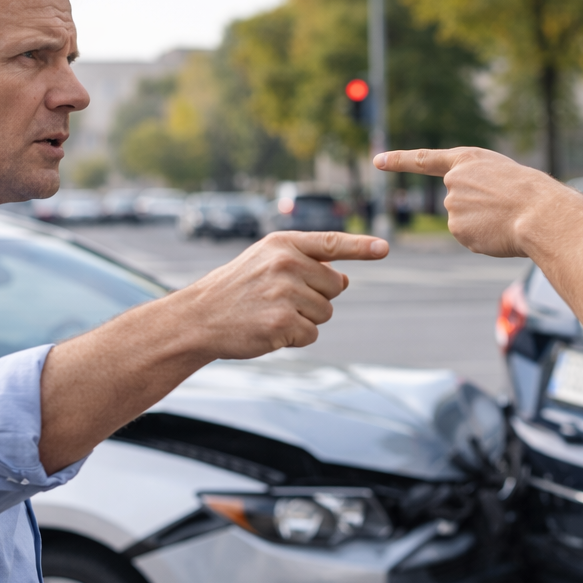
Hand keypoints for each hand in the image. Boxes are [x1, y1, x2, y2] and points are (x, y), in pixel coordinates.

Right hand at [177, 231, 388, 359]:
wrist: (198, 318)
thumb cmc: (237, 290)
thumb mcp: (265, 262)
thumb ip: (306, 264)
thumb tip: (346, 278)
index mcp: (283, 244)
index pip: (331, 243)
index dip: (361, 247)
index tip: (384, 248)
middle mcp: (286, 264)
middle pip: (336, 286)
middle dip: (317, 297)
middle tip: (280, 299)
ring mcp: (284, 293)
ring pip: (325, 313)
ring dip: (305, 320)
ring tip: (271, 313)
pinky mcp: (282, 323)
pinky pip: (311, 334)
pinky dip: (295, 338)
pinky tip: (270, 330)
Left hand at [376, 145, 582, 353]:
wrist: (544, 213)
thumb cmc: (535, 194)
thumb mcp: (505, 176)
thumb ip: (480, 187)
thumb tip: (467, 216)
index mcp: (468, 159)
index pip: (424, 159)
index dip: (400, 160)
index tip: (377, 161)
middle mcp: (453, 180)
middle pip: (456, 202)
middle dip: (476, 210)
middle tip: (505, 209)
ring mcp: (453, 206)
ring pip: (462, 223)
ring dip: (482, 226)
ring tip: (506, 220)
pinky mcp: (457, 230)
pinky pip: (469, 239)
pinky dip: (484, 240)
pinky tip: (501, 233)